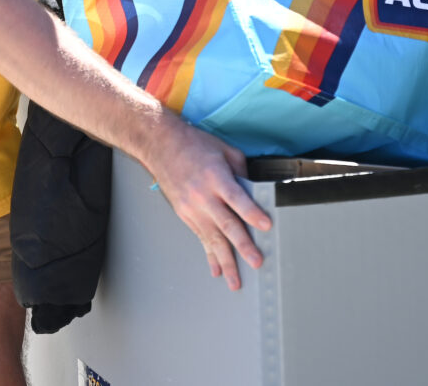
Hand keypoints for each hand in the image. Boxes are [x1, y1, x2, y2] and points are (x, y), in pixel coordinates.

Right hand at [147, 120, 271, 289]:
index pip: (237, 199)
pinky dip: (210, 255)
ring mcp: (192, 208)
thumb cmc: (194, 145)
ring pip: (212, 239)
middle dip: (243, 245)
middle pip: (226, 224)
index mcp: (216, 177)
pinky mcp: (185, 215)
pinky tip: (217, 270)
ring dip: (225, 261)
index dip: (252, 213)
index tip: (266, 226)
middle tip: (256, 261)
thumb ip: (241, 171)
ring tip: (236, 281)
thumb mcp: (224, 150)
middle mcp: (203, 196)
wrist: (160, 145)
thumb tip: (255, 189)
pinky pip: (200, 238)